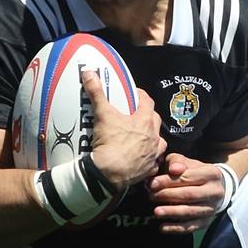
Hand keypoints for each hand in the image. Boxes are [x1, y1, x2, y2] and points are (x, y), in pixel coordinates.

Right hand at [83, 71, 165, 189]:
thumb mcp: (102, 114)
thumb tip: (90, 73)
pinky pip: (152, 162)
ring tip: (140, 138)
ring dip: (151, 138)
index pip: (148, 101)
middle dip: (147, 117)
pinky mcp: (148, 169)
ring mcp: (152, 154)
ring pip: (158, 142)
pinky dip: (147, 159)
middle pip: (155, 121)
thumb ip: (97, 93)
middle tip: (134, 116)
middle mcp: (154, 137)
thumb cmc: (110, 143)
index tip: (134, 94)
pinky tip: (139, 158)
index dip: (141, 96)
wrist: (109, 173)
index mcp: (145, 121)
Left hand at [148, 155, 228, 234]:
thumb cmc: (195, 173)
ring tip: (156, 212)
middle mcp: (215, 191)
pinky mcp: (207, 221)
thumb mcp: (188, 163)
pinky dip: (176, 228)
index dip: (168, 181)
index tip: (153, 184)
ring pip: (190, 212)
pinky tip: (162, 227)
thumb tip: (173, 169)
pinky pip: (190, 226)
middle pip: (189, 195)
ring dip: (171, 212)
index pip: (187, 177)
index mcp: (212, 173)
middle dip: (168, 196)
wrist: (215, 187)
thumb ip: (178, 162)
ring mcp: (212, 208)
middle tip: (151, 195)